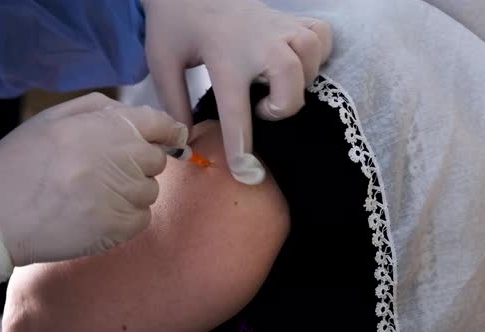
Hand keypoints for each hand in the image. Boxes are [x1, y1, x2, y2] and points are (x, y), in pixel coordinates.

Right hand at [0, 93, 187, 265]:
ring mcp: (117, 195)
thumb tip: (147, 115)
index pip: (158, 123)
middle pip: (156, 159)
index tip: (172, 136)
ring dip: (133, 190)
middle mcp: (115, 158)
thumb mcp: (53, 118)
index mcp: (101, 127)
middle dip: (140, 162)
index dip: (169, 130)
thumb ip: (102, 109)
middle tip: (110, 168)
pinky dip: (128, 216)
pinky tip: (100, 212)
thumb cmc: (22, 162)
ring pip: (150, 190)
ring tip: (97, 192)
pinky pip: (143, 217)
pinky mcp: (115, 228)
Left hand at [143, 0, 332, 184]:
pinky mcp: (290, 17)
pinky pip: (321, 33)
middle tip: (260, 108)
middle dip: (282, 106)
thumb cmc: (176, 23)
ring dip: (301, 79)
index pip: (236, 109)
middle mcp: (258, 40)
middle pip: (291, 79)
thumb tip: (184, 142)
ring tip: (278, 85)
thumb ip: (173, 103)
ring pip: (311, 55)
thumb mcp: (162, 62)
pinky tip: (297, 62)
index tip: (245, 172)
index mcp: (224, 55)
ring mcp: (278, 25)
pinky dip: (317, 52)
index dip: (241, 146)